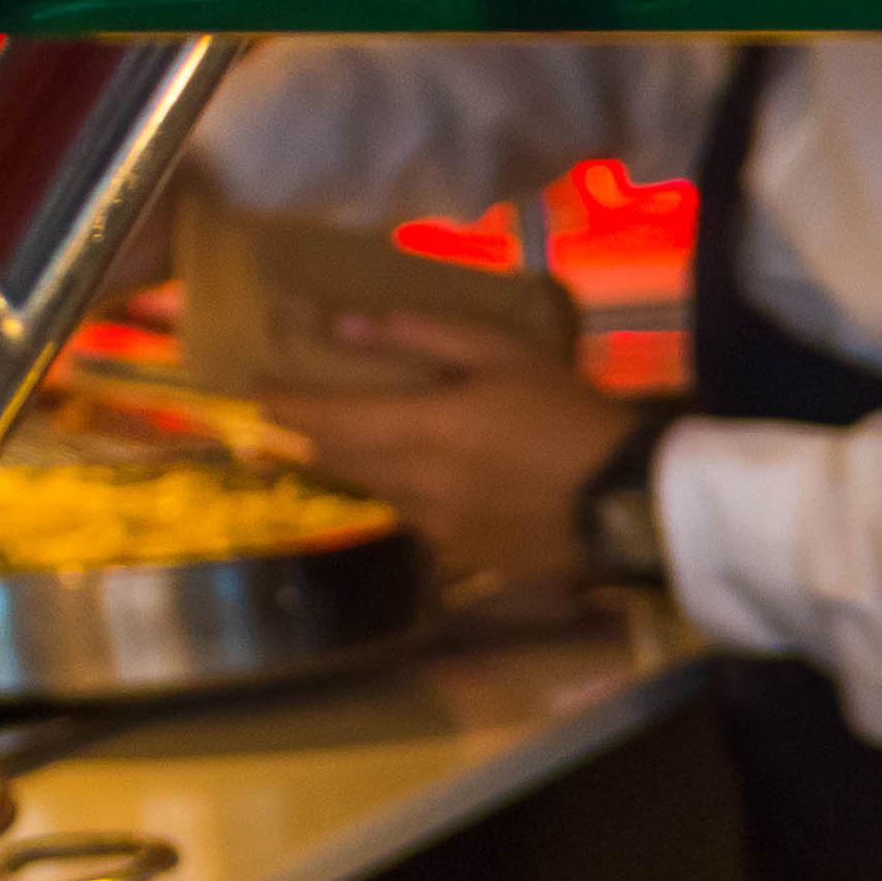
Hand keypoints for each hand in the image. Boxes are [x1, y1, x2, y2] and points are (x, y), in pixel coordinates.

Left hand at [259, 310, 645, 595]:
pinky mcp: (465, 553)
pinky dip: (406, 489)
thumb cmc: (567, 410)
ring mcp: (438, 527)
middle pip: (342, 460)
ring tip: (358, 438)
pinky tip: (427, 474)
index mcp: (422, 430)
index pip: (326, 421)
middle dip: (314, 434)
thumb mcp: (501, 351)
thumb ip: (420, 336)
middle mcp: (416, 485)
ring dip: (361, 462)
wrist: (626, 497)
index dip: (284, 406)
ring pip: (377, 490)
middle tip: (294, 412)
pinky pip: (416, 516)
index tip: (255, 389)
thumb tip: (342, 327)